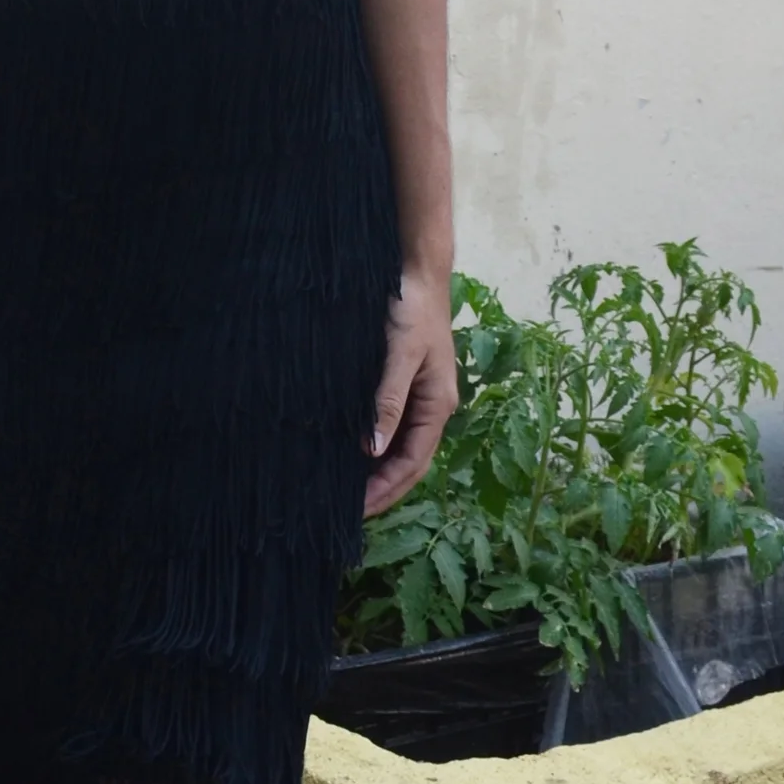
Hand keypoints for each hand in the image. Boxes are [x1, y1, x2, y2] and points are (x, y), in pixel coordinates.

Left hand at [363, 265, 457, 515]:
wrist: (417, 271)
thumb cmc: (413, 309)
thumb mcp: (400, 354)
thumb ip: (388, 401)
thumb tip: (375, 450)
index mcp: (438, 406)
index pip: (413, 463)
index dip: (387, 490)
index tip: (357, 510)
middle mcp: (432, 407)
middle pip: (409, 462)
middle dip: (382, 490)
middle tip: (346, 513)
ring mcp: (420, 397)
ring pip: (399, 447)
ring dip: (377, 472)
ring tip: (345, 493)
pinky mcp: (404, 384)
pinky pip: (391, 427)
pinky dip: (373, 446)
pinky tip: (351, 453)